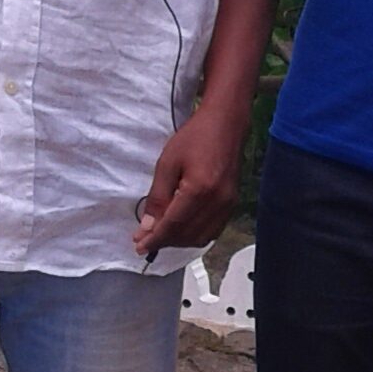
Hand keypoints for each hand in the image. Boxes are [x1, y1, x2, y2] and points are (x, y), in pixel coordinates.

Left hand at [132, 104, 244, 258]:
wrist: (226, 124)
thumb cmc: (195, 137)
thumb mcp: (167, 163)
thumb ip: (158, 197)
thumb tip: (148, 227)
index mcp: (199, 190)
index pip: (174, 225)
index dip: (155, 239)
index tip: (140, 246)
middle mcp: (217, 202)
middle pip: (187, 235)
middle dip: (165, 241)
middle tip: (145, 240)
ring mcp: (228, 205)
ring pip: (201, 237)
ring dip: (179, 241)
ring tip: (161, 235)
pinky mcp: (232, 204)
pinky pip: (213, 231)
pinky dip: (195, 235)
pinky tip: (181, 230)